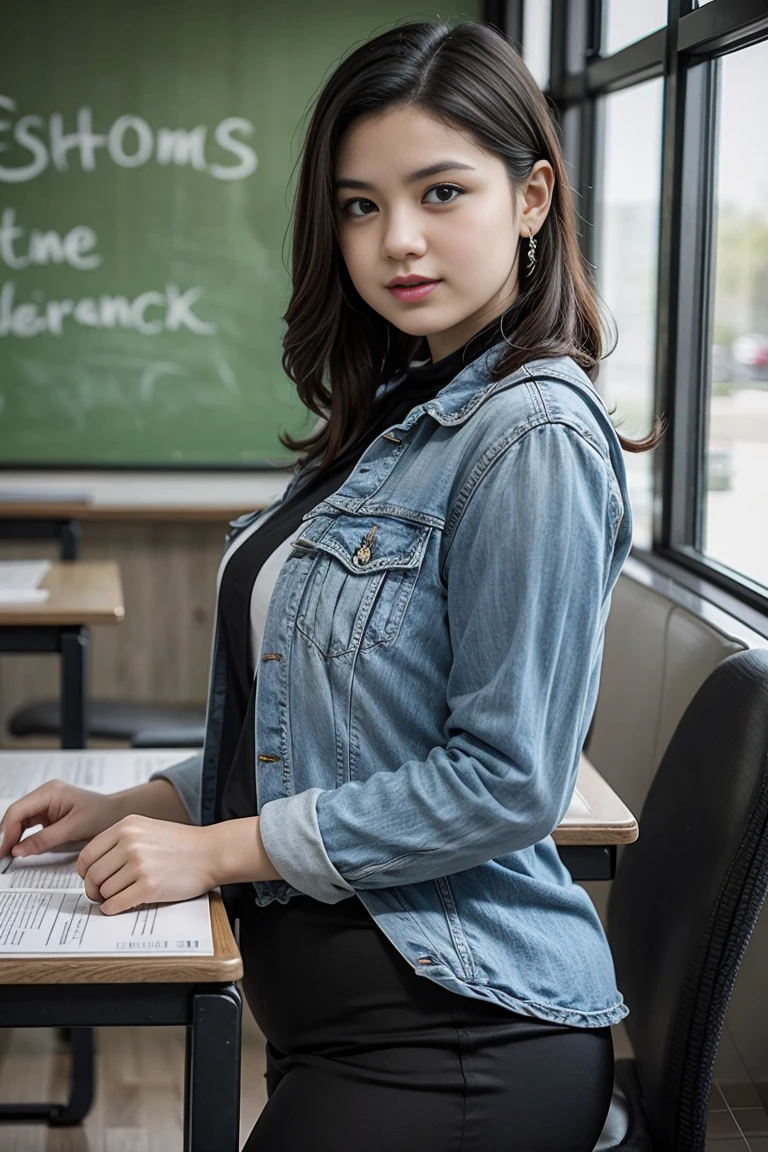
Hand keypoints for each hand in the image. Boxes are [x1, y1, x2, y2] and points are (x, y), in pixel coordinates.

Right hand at [0, 781, 120, 857]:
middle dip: (6, 836)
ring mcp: (45, 803)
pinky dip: (21, 838)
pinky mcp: (48, 814)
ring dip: (12, 838)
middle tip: (1, 857)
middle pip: (15, 815)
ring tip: (6, 856)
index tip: (4, 851)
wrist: (117, 814)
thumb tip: (18, 850)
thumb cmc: (102, 815)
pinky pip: (28, 825)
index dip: (6, 832)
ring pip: (19, 821)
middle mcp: (45, 794)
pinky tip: (18, 849)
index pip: (18, 811)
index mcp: (50, 791)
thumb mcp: (74, 828)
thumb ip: (45, 840)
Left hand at [76, 815, 216, 914]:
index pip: (87, 854)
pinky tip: (121, 905)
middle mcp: (130, 843)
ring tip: (122, 894)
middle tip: (100, 893)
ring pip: (104, 891)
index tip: (90, 878)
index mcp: (127, 826)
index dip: (85, 871)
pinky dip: (113, 908)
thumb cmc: (181, 844)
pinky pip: (116, 904)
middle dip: (94, 889)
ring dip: (109, 898)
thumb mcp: (147, 828)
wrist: (211, 852)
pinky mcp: (149, 886)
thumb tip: (92, 866)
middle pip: (93, 875)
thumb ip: (119, 842)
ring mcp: (140, 865)